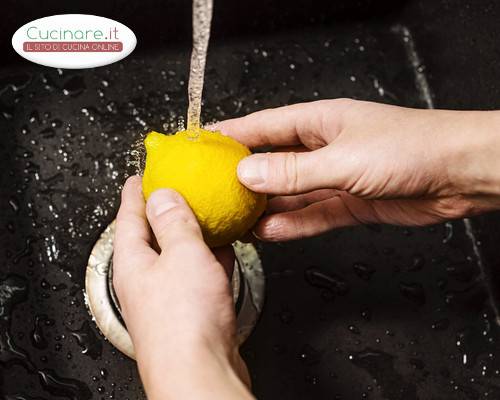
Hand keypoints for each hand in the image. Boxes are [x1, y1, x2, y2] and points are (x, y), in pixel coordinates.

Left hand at [113, 176, 253, 399]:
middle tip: (176, 190)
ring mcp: (168, 296)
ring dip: (190, 234)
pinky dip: (209, 257)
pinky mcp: (190, 310)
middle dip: (163, 210)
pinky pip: (198, 273)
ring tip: (204, 214)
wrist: (201, 373)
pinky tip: (223, 249)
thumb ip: (173, 222)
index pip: (128, 215)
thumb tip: (163, 196)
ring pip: (178, 254)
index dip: (135, 191)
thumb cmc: (184, 324)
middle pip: (152, 234)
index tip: (140, 176)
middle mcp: (146, 280)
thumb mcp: (182, 255)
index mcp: (133, 262)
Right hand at [212, 99, 499, 240]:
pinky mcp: (348, 203)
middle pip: (272, 162)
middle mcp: (322, 147)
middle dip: (244, 177)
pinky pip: (311, 215)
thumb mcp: (342, 159)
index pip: (262, 126)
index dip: (230, 136)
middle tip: (214, 192)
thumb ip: (293, 171)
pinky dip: (291, 225)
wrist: (457, 174)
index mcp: (318, 122)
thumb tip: (248, 172)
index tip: (202, 147)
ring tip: (236, 220)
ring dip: (265, 207)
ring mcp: (334, 177)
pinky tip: (269, 232)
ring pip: (290, 194)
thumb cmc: (411, 148)